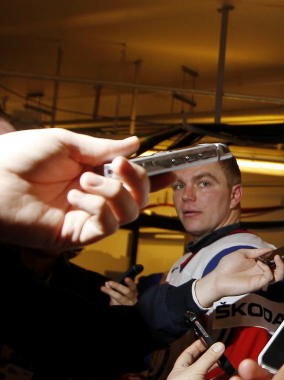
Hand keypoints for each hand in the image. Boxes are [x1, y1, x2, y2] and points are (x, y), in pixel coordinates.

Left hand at [0, 128, 173, 249]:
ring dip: (112, 193)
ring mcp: (84, 218)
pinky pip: (107, 227)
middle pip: (137, 198)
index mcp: (89, 174)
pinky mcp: (76, 235)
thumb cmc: (16, 158)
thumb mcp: (64, 142)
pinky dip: (99, 208)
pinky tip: (76, 197)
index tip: (169, 171)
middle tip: (118, 167)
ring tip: (83, 181)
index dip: (151, 177)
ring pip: (128, 213)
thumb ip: (102, 147)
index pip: (128, 179)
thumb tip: (134, 144)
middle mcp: (91, 198)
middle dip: (136, 181)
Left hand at [101, 277, 137, 305]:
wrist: (124, 307)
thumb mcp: (122, 293)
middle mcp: (132, 299)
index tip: (126, 278)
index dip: (130, 282)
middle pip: (127, 291)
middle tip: (110, 282)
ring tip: (103, 288)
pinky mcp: (121, 307)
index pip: (133, 287)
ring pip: (119, 297)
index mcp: (133, 293)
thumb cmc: (124, 299)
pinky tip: (106, 294)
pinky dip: (110, 298)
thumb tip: (107, 283)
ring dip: (110, 291)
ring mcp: (127, 304)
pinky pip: (114, 302)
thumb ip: (115, 288)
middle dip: (118, 286)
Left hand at [154, 340, 229, 379]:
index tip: (208, 340)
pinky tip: (232, 379)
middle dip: (214, 359)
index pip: (190, 354)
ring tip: (231, 366)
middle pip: (205, 365)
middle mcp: (190, 379)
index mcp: (181, 369)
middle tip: (224, 353)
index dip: (198, 346)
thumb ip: (209, 358)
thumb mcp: (194, 370)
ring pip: (214, 378)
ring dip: (223, 372)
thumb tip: (218, 346)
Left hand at [193, 247, 283, 307]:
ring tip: (278, 257)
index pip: (275, 261)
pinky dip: (268, 269)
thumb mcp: (243, 253)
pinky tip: (261, 264)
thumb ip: (257, 252)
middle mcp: (262, 272)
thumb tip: (269, 249)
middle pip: (282, 269)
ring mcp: (261, 279)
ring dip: (281, 266)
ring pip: (279, 275)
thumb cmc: (227, 266)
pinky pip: (269, 276)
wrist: (217, 278)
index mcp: (259, 265)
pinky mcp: (258, 284)